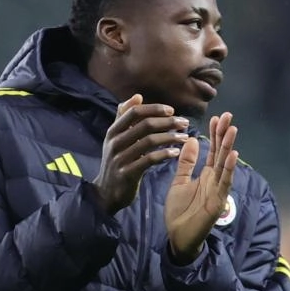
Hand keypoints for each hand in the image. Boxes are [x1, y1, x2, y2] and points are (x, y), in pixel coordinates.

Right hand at [93, 94, 187, 212]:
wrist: (105, 194)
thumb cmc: (116, 163)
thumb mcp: (116, 139)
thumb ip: (125, 118)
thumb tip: (137, 96)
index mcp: (113, 131)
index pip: (135, 112)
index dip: (154, 108)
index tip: (172, 110)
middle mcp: (115, 142)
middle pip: (145, 125)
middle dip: (168, 122)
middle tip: (184, 123)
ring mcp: (120, 158)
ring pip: (149, 141)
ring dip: (170, 137)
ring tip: (184, 137)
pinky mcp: (127, 173)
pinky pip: (149, 160)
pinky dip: (164, 154)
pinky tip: (176, 153)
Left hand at [164, 111, 238, 262]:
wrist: (178, 237)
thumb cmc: (180, 212)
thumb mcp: (179, 182)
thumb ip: (186, 163)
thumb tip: (190, 140)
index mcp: (206, 175)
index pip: (212, 150)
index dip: (214, 134)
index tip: (216, 117)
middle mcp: (214, 180)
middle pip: (221, 153)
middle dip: (224, 135)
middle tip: (228, 115)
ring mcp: (217, 190)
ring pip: (225, 165)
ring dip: (229, 147)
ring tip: (232, 129)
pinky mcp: (217, 202)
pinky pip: (224, 183)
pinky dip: (229, 169)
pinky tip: (232, 155)